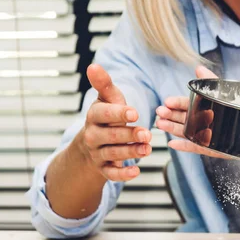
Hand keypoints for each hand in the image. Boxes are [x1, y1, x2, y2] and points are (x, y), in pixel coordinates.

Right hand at [78, 64, 151, 181]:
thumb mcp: (107, 100)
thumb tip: (94, 65)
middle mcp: (93, 135)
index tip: (135, 113)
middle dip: (129, 135)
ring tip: (148, 149)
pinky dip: (123, 174)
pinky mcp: (103, 169)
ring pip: (112, 154)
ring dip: (130, 152)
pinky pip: (111, 174)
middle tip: (147, 134)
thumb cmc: (106, 117)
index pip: (102, 114)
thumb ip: (104, 84)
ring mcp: (97, 153)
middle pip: (110, 136)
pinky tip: (136, 171)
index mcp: (94, 116)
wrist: (91, 144)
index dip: (118, 113)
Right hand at [155, 66, 226, 157]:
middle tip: (160, 112)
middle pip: (182, 117)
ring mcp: (204, 134)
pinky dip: (184, 146)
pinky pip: (194, 147)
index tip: (166, 102)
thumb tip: (198, 68)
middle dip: (170, 115)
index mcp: (203, 107)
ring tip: (160, 124)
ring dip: (172, 128)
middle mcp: (201, 120)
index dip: (175, 103)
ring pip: (185, 131)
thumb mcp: (224, 93)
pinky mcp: (209, 147)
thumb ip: (211, 81)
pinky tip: (172, 144)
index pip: (185, 104)